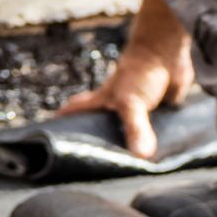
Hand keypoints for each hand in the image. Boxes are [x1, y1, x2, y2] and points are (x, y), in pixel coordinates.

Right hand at [56, 0, 194, 158]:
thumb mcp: (130, 102)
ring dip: (128, 146)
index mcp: (101, 102)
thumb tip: (141, 157)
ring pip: (127, 132)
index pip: (76, 113)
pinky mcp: (158, 112)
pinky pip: (154, 132)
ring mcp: (137, 109)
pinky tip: (158, 157)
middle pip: (101, 127)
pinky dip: (154, 142)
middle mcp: (116, 107)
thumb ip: (134, 128)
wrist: (166, 50)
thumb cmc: (139, 71)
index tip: (51, 140)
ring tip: (126, 167)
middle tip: (91, 163)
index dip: (64, 124)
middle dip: (97, 142)